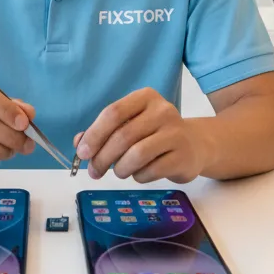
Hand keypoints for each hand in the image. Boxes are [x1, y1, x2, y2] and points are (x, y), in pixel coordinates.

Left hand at [73, 88, 207, 182]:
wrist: (193, 145)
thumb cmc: (154, 134)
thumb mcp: (130, 125)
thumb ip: (104, 132)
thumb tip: (80, 144)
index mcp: (145, 97)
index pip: (114, 112)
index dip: (94, 134)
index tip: (82, 152)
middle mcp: (162, 110)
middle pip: (123, 136)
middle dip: (103, 157)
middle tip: (94, 171)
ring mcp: (175, 133)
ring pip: (137, 155)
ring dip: (120, 168)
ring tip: (119, 171)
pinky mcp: (183, 156)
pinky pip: (151, 170)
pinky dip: (138, 176)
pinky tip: (139, 173)